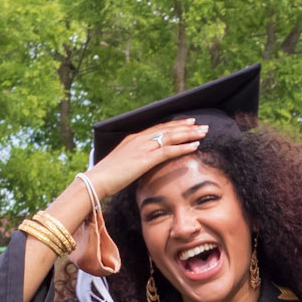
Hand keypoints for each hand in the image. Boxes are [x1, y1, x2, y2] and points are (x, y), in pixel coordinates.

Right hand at [84, 118, 208, 201]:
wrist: (97, 180)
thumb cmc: (109, 176)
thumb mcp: (124, 163)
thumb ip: (136, 159)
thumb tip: (144, 163)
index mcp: (134, 138)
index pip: (159, 128)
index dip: (175, 125)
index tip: (189, 122)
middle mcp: (140, 138)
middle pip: (168, 129)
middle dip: (187, 126)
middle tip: (202, 125)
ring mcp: (143, 147)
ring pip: (171, 136)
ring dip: (189, 133)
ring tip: (203, 132)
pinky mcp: (145, 158)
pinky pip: (169, 151)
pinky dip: (183, 147)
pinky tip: (195, 146)